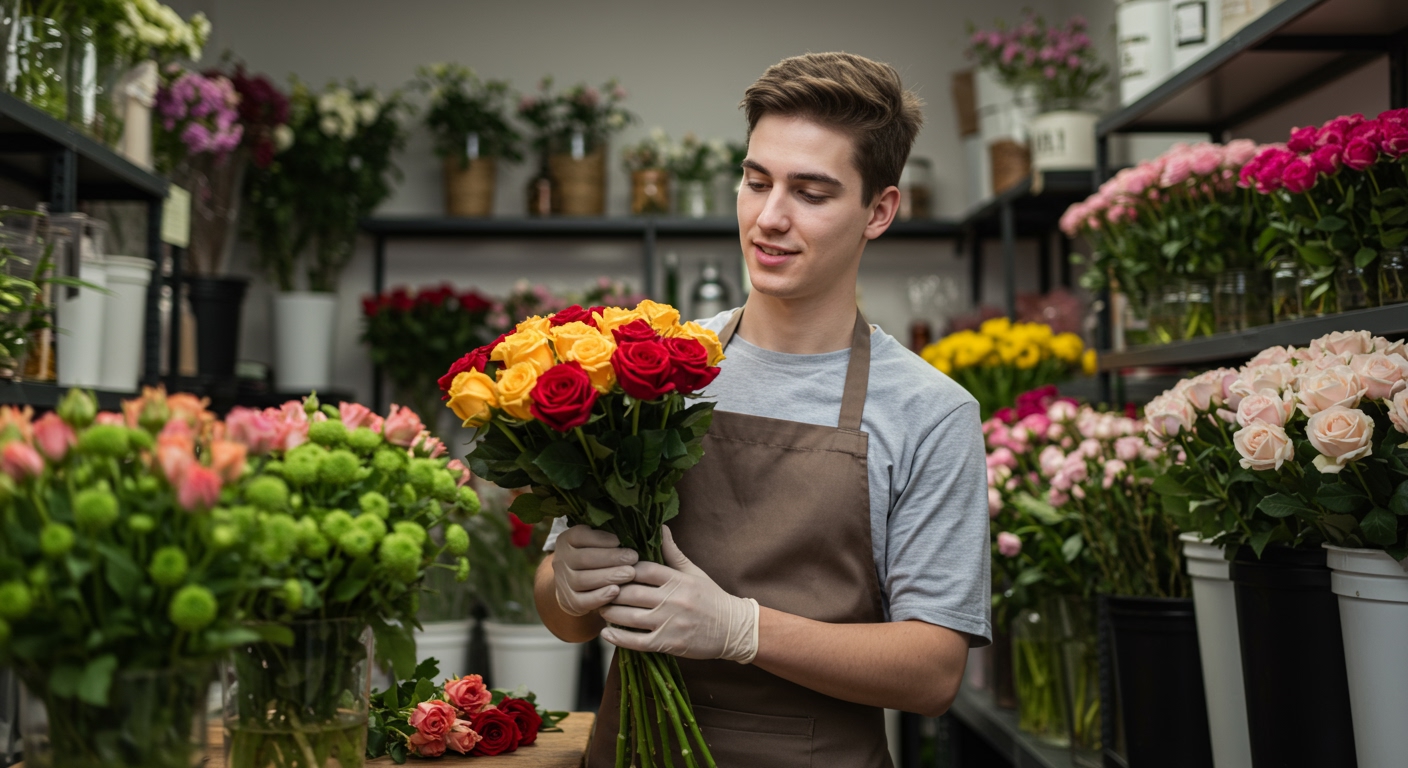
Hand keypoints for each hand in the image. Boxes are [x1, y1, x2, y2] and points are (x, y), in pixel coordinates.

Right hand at [551, 525, 638, 616]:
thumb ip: (606, 536)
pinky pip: (582, 601)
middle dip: (611, 558)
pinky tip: (616, 591)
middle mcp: (560, 560)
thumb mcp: (594, 541)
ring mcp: (563, 582)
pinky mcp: (569, 601)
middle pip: (584, 559)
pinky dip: (599, 596)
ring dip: (608, 577)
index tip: (619, 540)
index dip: (600, 538)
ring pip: (583, 580)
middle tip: (633, 558)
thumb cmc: (593, 556)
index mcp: (566, 540)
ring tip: (630, 574)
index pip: (579, 536)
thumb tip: (627, 532)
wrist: (573, 583)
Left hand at [600, 526, 758, 662]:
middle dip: (611, 592)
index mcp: (676, 579)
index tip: (610, 570)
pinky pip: (637, 641)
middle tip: (598, 591)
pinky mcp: (668, 643)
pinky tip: (606, 634)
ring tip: (600, 609)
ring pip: (629, 617)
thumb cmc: (712, 598)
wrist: (733, 628)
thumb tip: (660, 527)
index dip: (622, 570)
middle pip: (630, 593)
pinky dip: (618, 638)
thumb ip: (673, 552)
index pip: (641, 570)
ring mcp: (669, 622)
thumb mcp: (694, 572)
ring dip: (610, 613)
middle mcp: (671, 599)